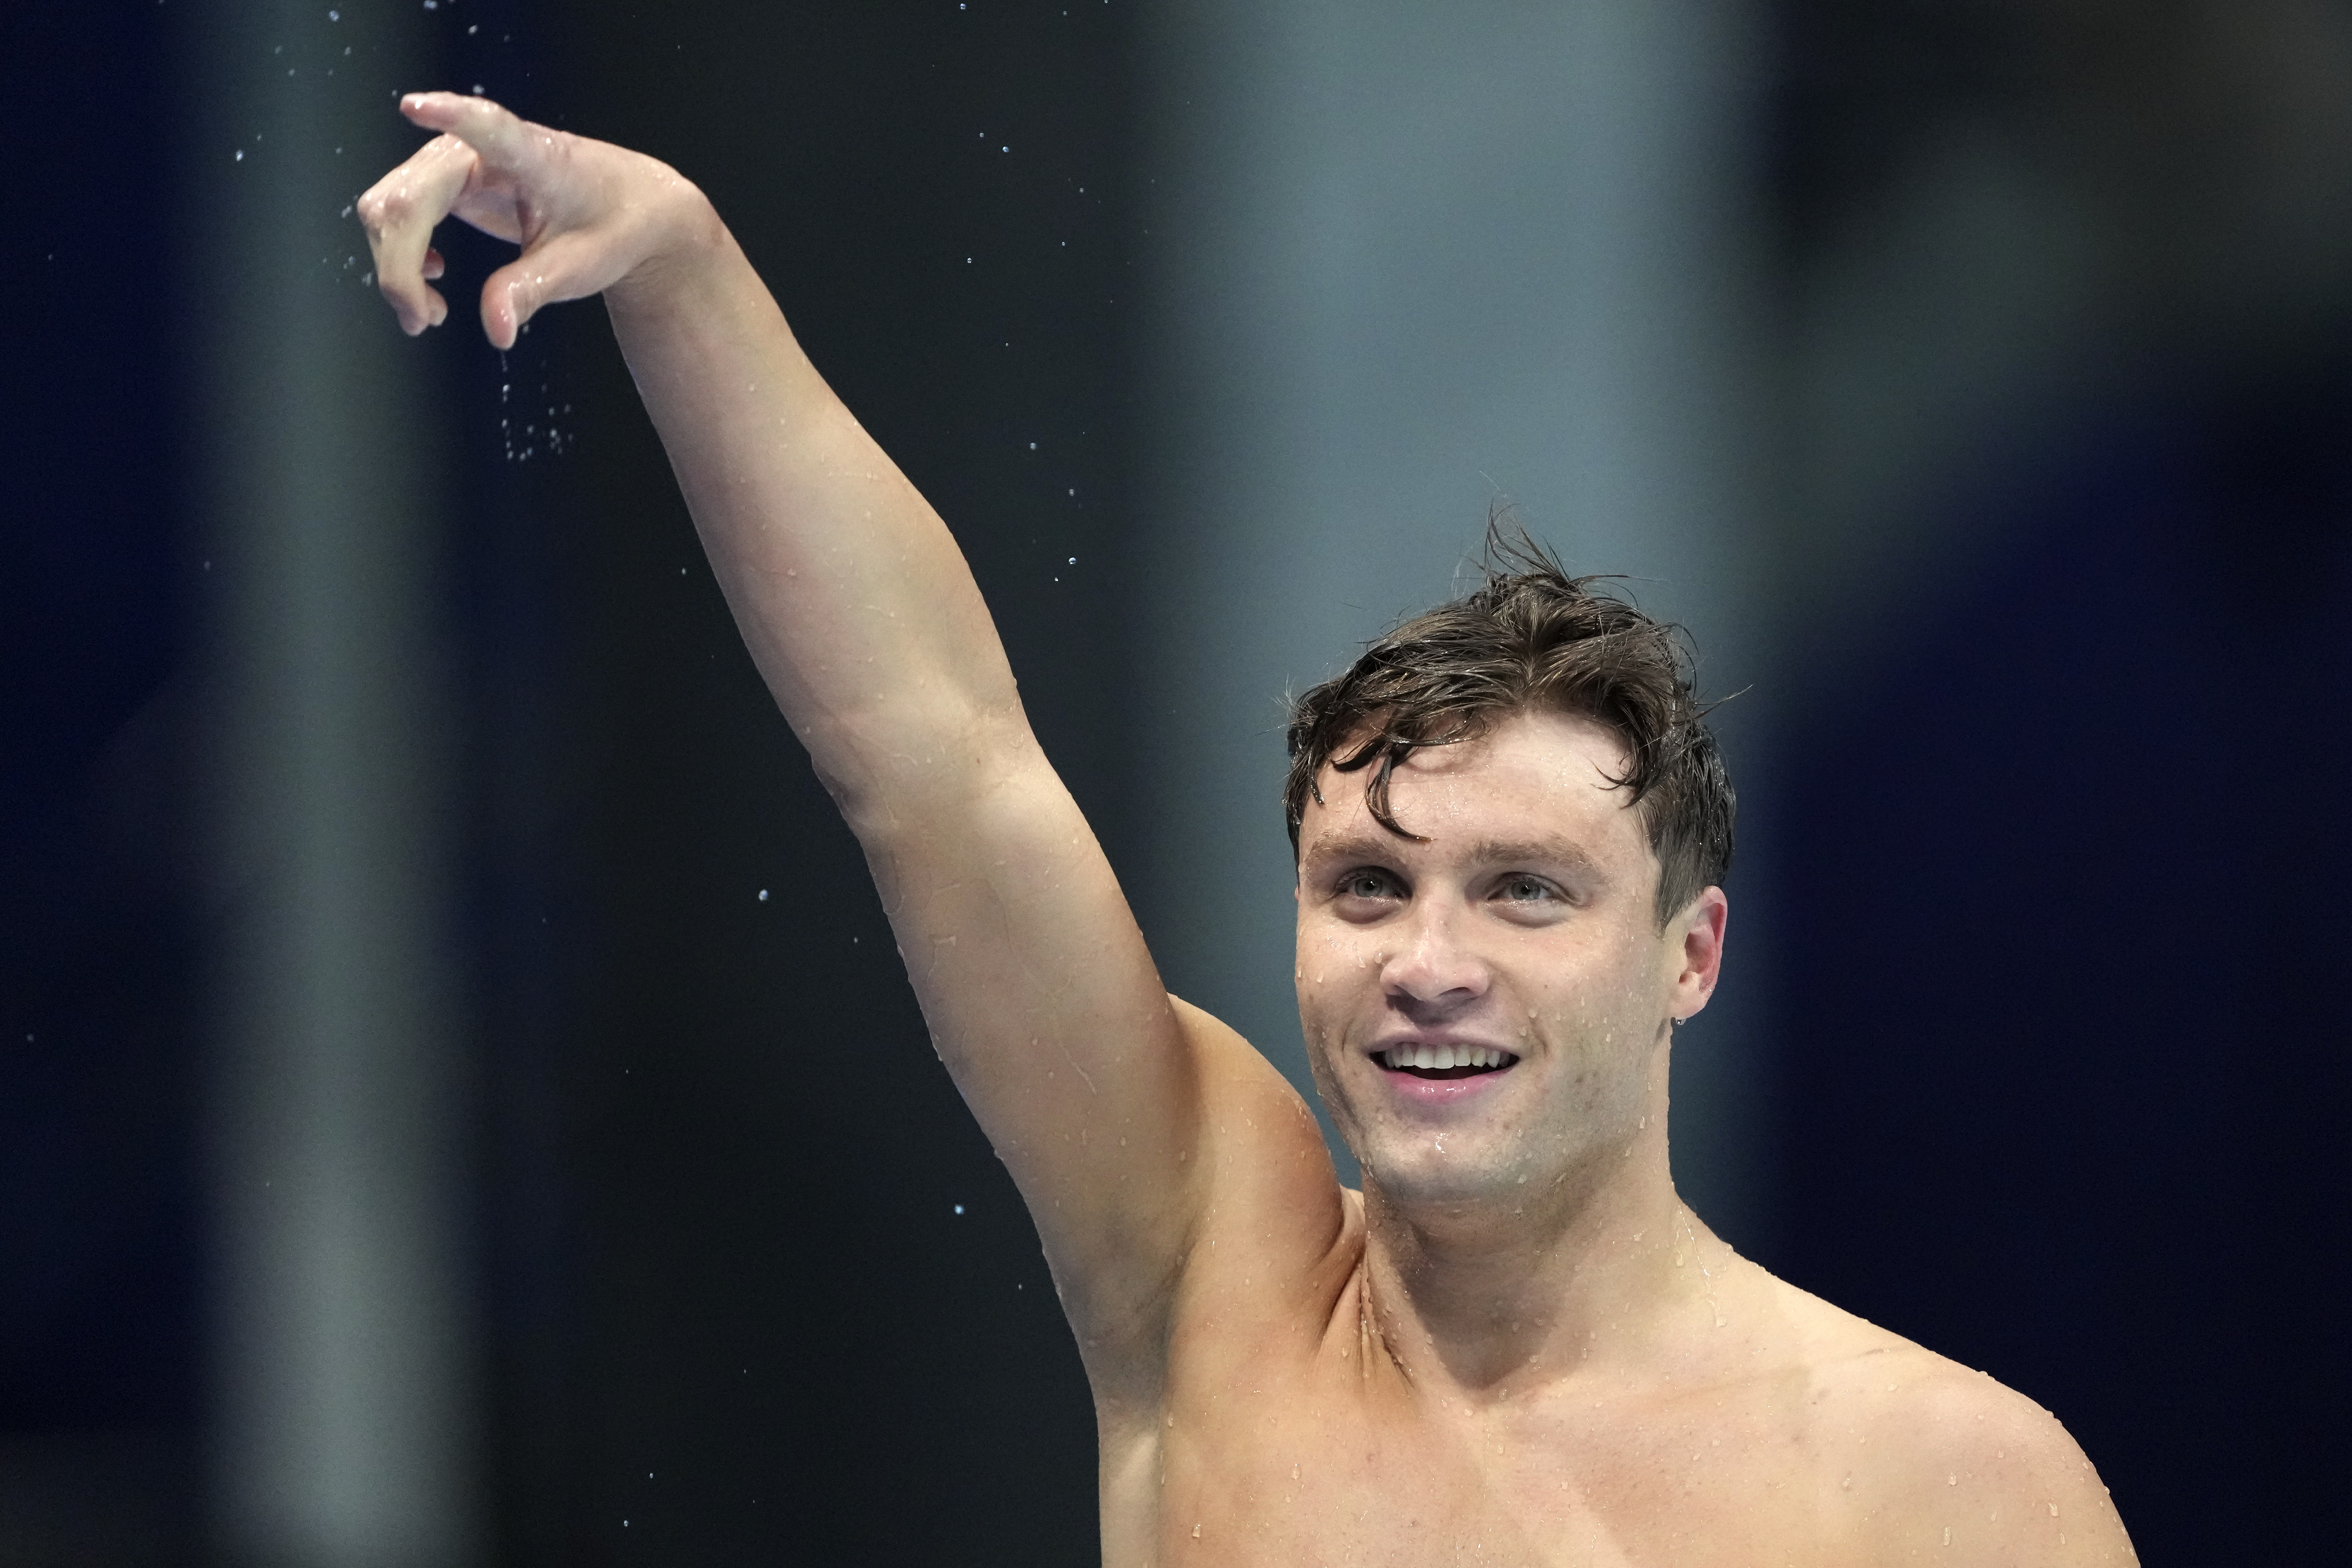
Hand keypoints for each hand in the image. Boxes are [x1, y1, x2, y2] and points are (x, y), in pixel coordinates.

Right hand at [358, 92, 712, 348]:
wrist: (622, 207)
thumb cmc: (607, 223)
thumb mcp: (579, 267)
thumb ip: (531, 292)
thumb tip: (497, 330)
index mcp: (531, 156)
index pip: (487, 128)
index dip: (451, 117)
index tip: (416, 106)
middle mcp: (478, 150)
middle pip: (407, 199)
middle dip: (399, 268)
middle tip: (421, 322)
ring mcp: (452, 161)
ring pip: (390, 206)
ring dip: (396, 266)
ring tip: (431, 312)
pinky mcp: (442, 180)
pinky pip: (398, 212)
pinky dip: (400, 252)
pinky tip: (432, 274)